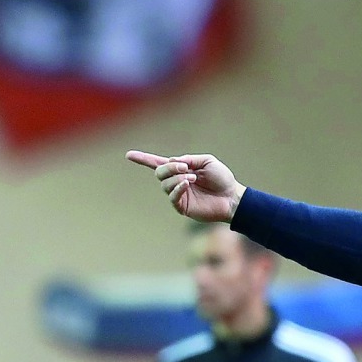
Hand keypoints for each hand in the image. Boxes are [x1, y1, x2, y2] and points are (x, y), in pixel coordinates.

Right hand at [126, 151, 246, 222]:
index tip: (128, 155)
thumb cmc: (222, 179)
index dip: (143, 159)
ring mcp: (179, 195)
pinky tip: (188, 183)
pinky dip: (178, 187)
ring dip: (177, 178)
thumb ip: (189, 159)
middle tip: (186, 168)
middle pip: (159, 172)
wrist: (232, 197)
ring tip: (193, 178)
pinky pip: (172, 196)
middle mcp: (176, 182)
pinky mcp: (183, 207)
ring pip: (165, 184)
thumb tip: (172, 162)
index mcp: (180, 170)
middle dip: (169, 168)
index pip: (157, 163)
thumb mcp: (207, 161)